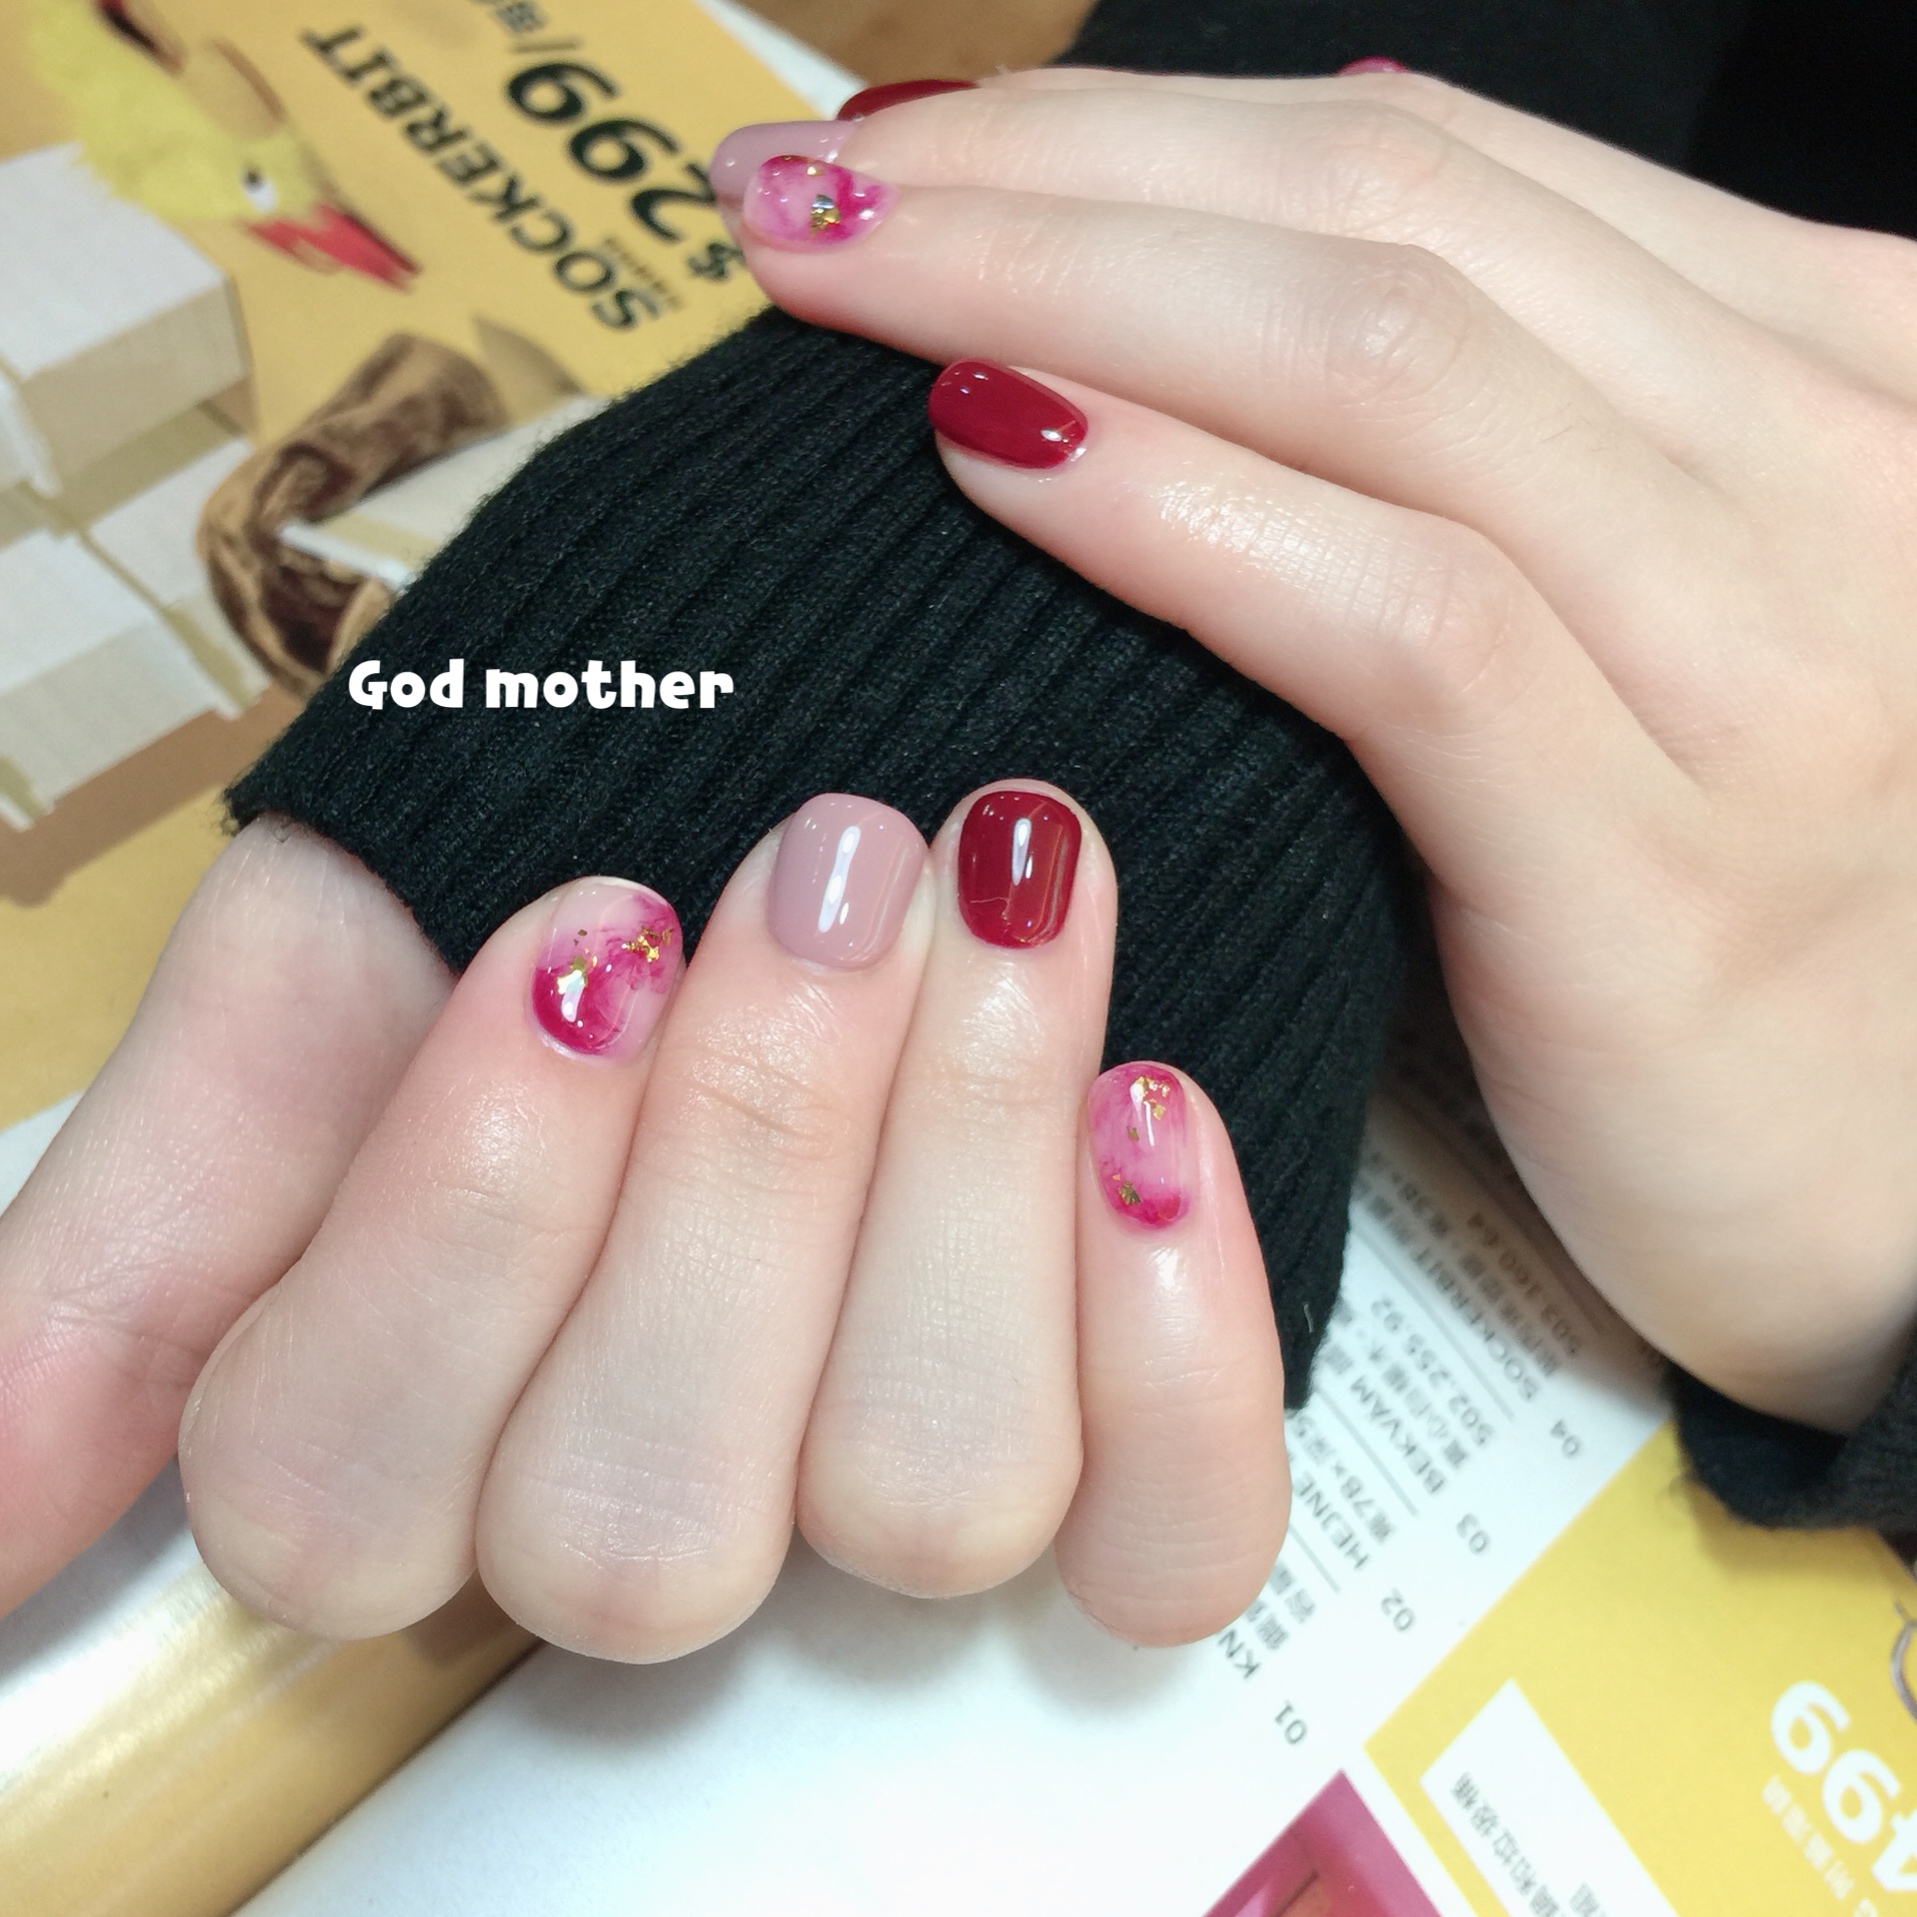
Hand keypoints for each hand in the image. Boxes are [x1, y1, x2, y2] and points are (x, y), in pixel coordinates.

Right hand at [0, 791, 1284, 1652]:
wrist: (823, 709)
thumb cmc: (552, 823)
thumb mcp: (308, 980)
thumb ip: (118, 1252)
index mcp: (411, 1420)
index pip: (342, 1498)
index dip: (467, 1225)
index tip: (591, 924)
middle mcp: (650, 1496)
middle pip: (645, 1529)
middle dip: (744, 1165)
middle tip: (822, 863)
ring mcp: (891, 1475)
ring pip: (924, 1502)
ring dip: (964, 1172)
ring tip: (1000, 884)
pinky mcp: (1119, 1433)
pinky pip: (1174, 1535)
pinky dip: (1178, 1346)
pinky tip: (1148, 1111)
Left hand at [718, 68, 1916, 1430]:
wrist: (1899, 1190)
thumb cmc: (1726, 905)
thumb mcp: (1643, 617)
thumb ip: (1506, 433)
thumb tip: (1275, 235)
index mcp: (1812, 359)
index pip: (1427, 151)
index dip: (1133, 124)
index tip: (907, 142)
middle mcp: (1819, 456)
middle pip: (1379, 211)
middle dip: (1057, 171)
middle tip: (807, 192)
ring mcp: (1765, 650)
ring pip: (1386, 366)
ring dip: (1062, 295)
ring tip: (838, 290)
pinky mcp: (1665, 856)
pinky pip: (1401, 626)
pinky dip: (1182, 513)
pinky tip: (991, 456)